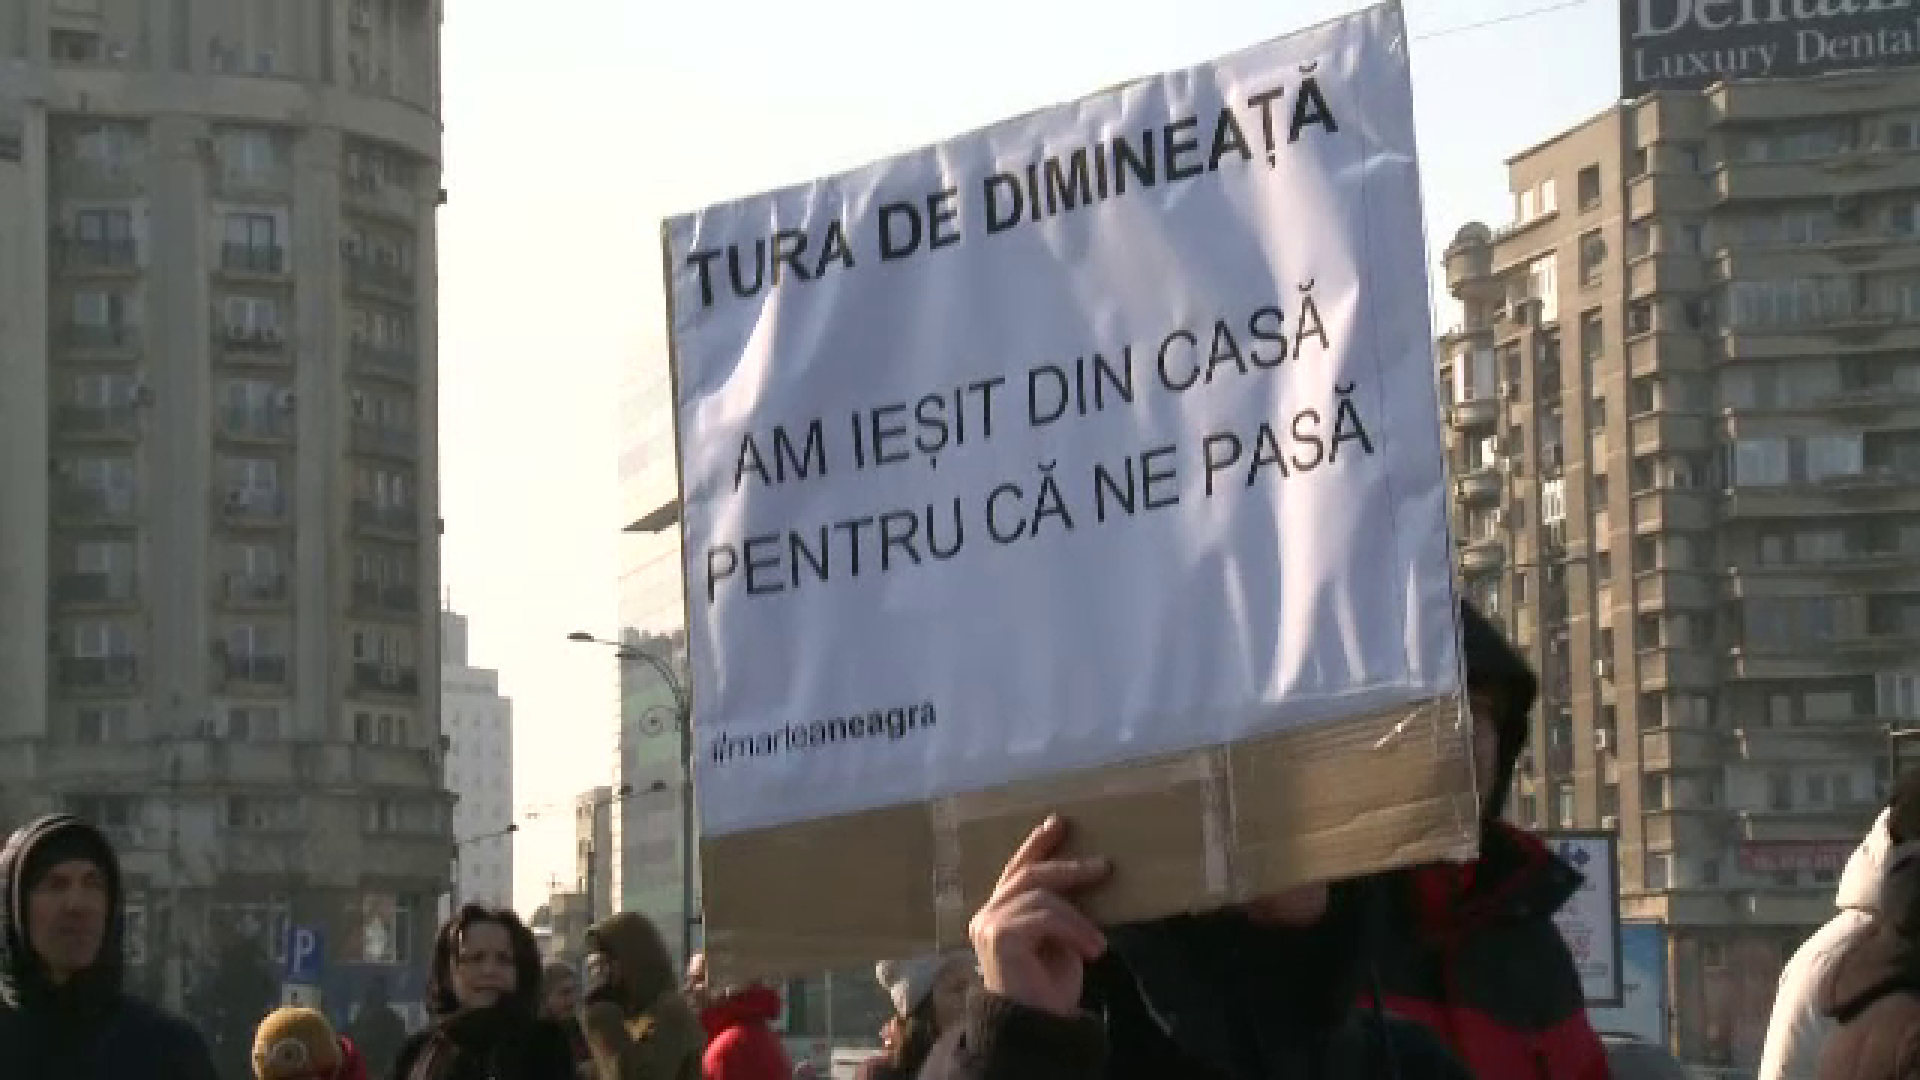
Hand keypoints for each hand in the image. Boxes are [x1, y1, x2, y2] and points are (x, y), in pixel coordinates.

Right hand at [969, 815, 1110, 1017]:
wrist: (1038, 1027)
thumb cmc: (1049, 989)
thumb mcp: (1062, 940)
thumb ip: (1061, 910)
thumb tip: (1088, 876)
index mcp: (999, 914)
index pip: (1018, 870)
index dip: (1037, 844)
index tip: (1059, 822)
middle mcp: (987, 915)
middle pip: (1028, 874)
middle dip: (1066, 864)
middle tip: (1103, 866)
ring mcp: (989, 924)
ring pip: (1042, 897)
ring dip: (1078, 919)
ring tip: (1099, 946)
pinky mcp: (998, 935)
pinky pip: (1044, 917)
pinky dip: (1074, 930)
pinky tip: (1092, 951)